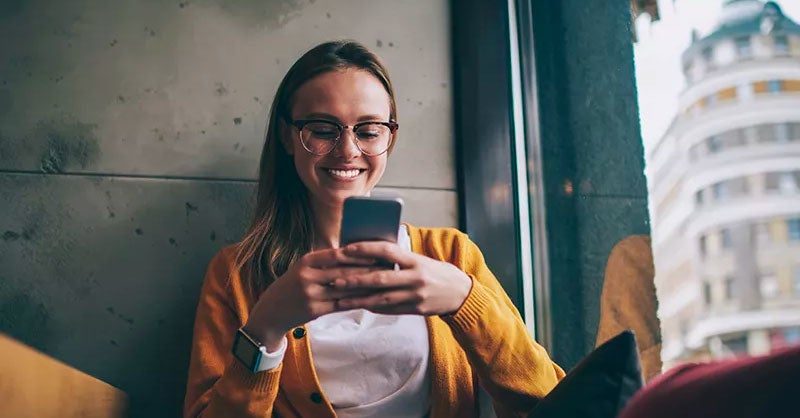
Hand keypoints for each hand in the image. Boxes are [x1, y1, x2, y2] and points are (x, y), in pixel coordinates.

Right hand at [244, 248, 378, 349]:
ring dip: (366, 286)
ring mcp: (311, 294)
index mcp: (306, 261)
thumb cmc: (292, 287)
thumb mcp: (302, 269)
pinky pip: (341, 304)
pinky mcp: (315, 310)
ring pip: (345, 289)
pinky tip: (370, 299)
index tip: (377, 253)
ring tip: (383, 283)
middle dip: (367, 270)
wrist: (271, 312)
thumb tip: (354, 253)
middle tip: (387, 268)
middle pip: (344, 272)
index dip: (358, 254)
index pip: (337, 254)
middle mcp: (307, 276)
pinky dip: (357, 301)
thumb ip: (324, 262)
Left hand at [332, 241, 472, 315]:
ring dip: (360, 299)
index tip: (348, 249)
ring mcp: (416, 296)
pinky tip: (360, 305)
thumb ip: (400, 257)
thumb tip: (372, 252)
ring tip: (342, 299)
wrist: (461, 293)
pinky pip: (390, 309)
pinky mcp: (416, 310)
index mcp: (416, 260)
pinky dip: (374, 307)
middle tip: (337, 280)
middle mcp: (416, 278)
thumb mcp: (422, 260)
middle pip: (381, 278)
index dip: (366, 249)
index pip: (387, 251)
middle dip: (356, 280)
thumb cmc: (437, 272)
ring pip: (382, 298)